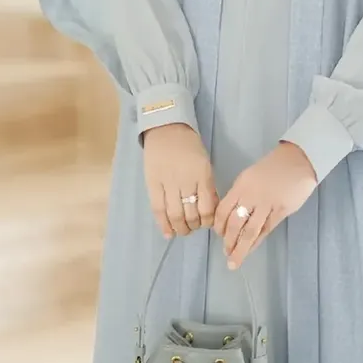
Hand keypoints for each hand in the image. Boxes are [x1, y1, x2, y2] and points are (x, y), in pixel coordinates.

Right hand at [143, 123, 218, 237]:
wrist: (166, 130)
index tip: (207, 223)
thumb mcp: (206, 164)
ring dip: (180, 227)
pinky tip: (168, 233)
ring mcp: (168, 183)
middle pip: (191, 214)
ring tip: (182, 230)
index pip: (207, 207)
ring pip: (175, 214)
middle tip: (194, 227)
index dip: (208, 221)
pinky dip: (163, 224)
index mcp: (202, 176)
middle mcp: (186, 181)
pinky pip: (158, 208)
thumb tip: (210, 208)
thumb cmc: (190, 146)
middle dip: (194, 226)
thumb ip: (208, 186)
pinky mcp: (152, 184)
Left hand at [213, 141, 317, 269]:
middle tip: (226, 254)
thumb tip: (232, 215)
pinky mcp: (281, 211)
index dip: (219, 226)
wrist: (297, 161)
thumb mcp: (250, 176)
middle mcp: (251, 196)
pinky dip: (257, 242)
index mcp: (241, 186)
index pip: (223, 210)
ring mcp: (267, 204)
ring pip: (250, 231)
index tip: (219, 235)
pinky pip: (266, 230)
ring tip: (234, 260)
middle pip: (235, 224)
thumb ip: (241, 195)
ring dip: (240, 248)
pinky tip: (251, 249)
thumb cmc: (272, 168)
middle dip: (229, 241)